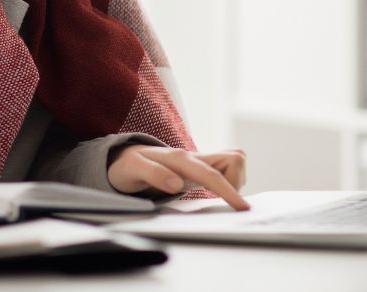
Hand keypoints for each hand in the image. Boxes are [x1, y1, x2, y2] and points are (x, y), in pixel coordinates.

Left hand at [107, 145, 249, 210]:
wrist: (123, 158)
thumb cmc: (128, 165)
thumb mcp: (133, 169)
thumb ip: (153, 174)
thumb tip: (177, 184)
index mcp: (179, 159)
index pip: (211, 174)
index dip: (229, 191)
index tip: (243, 208)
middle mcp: (193, 157)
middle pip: (234, 159)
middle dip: (236, 182)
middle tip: (218, 200)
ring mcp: (198, 161)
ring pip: (233, 163)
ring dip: (233, 181)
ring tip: (212, 195)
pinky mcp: (200, 168)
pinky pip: (226, 170)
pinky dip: (228, 181)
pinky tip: (213, 192)